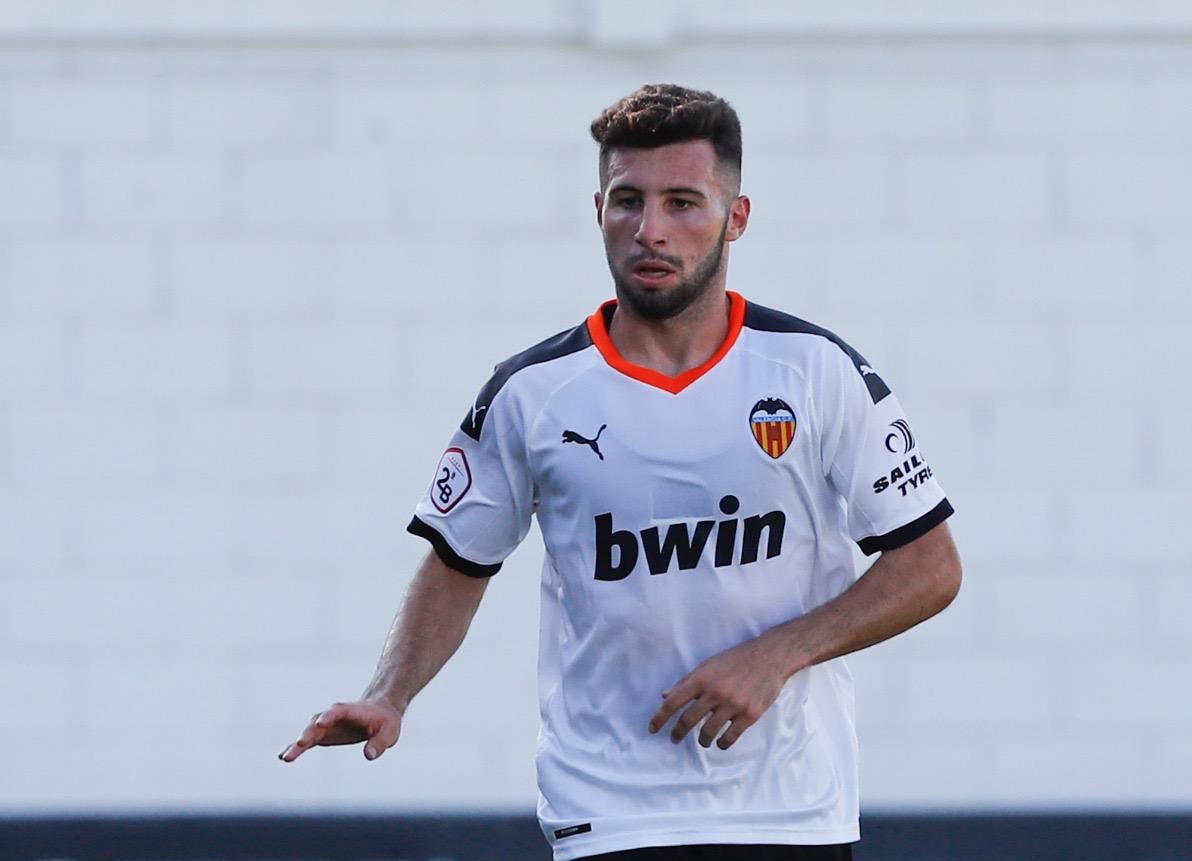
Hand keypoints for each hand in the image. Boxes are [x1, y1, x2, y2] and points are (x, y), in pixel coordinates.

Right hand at [278, 699, 402, 762]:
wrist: (379, 712)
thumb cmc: (386, 721)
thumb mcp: (389, 732)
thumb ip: (379, 743)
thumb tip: (369, 755)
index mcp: (351, 710)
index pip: (339, 711)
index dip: (330, 716)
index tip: (320, 722)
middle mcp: (334, 716)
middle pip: (318, 723)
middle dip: (309, 732)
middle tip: (300, 743)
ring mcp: (326, 725)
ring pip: (309, 733)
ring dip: (297, 744)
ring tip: (285, 757)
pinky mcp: (323, 735)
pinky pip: (307, 741)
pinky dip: (296, 748)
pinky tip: (283, 756)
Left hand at [648, 634, 790, 749]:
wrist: (770, 657)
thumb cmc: (736, 659)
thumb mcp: (707, 665)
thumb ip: (685, 681)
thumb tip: (664, 696)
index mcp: (701, 678)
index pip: (673, 702)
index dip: (660, 717)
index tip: (652, 729)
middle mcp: (715, 692)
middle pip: (688, 720)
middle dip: (678, 733)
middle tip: (675, 739)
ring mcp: (733, 705)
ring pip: (708, 732)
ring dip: (702, 739)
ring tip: (703, 740)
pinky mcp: (750, 714)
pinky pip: (730, 737)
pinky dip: (722, 743)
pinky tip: (720, 741)